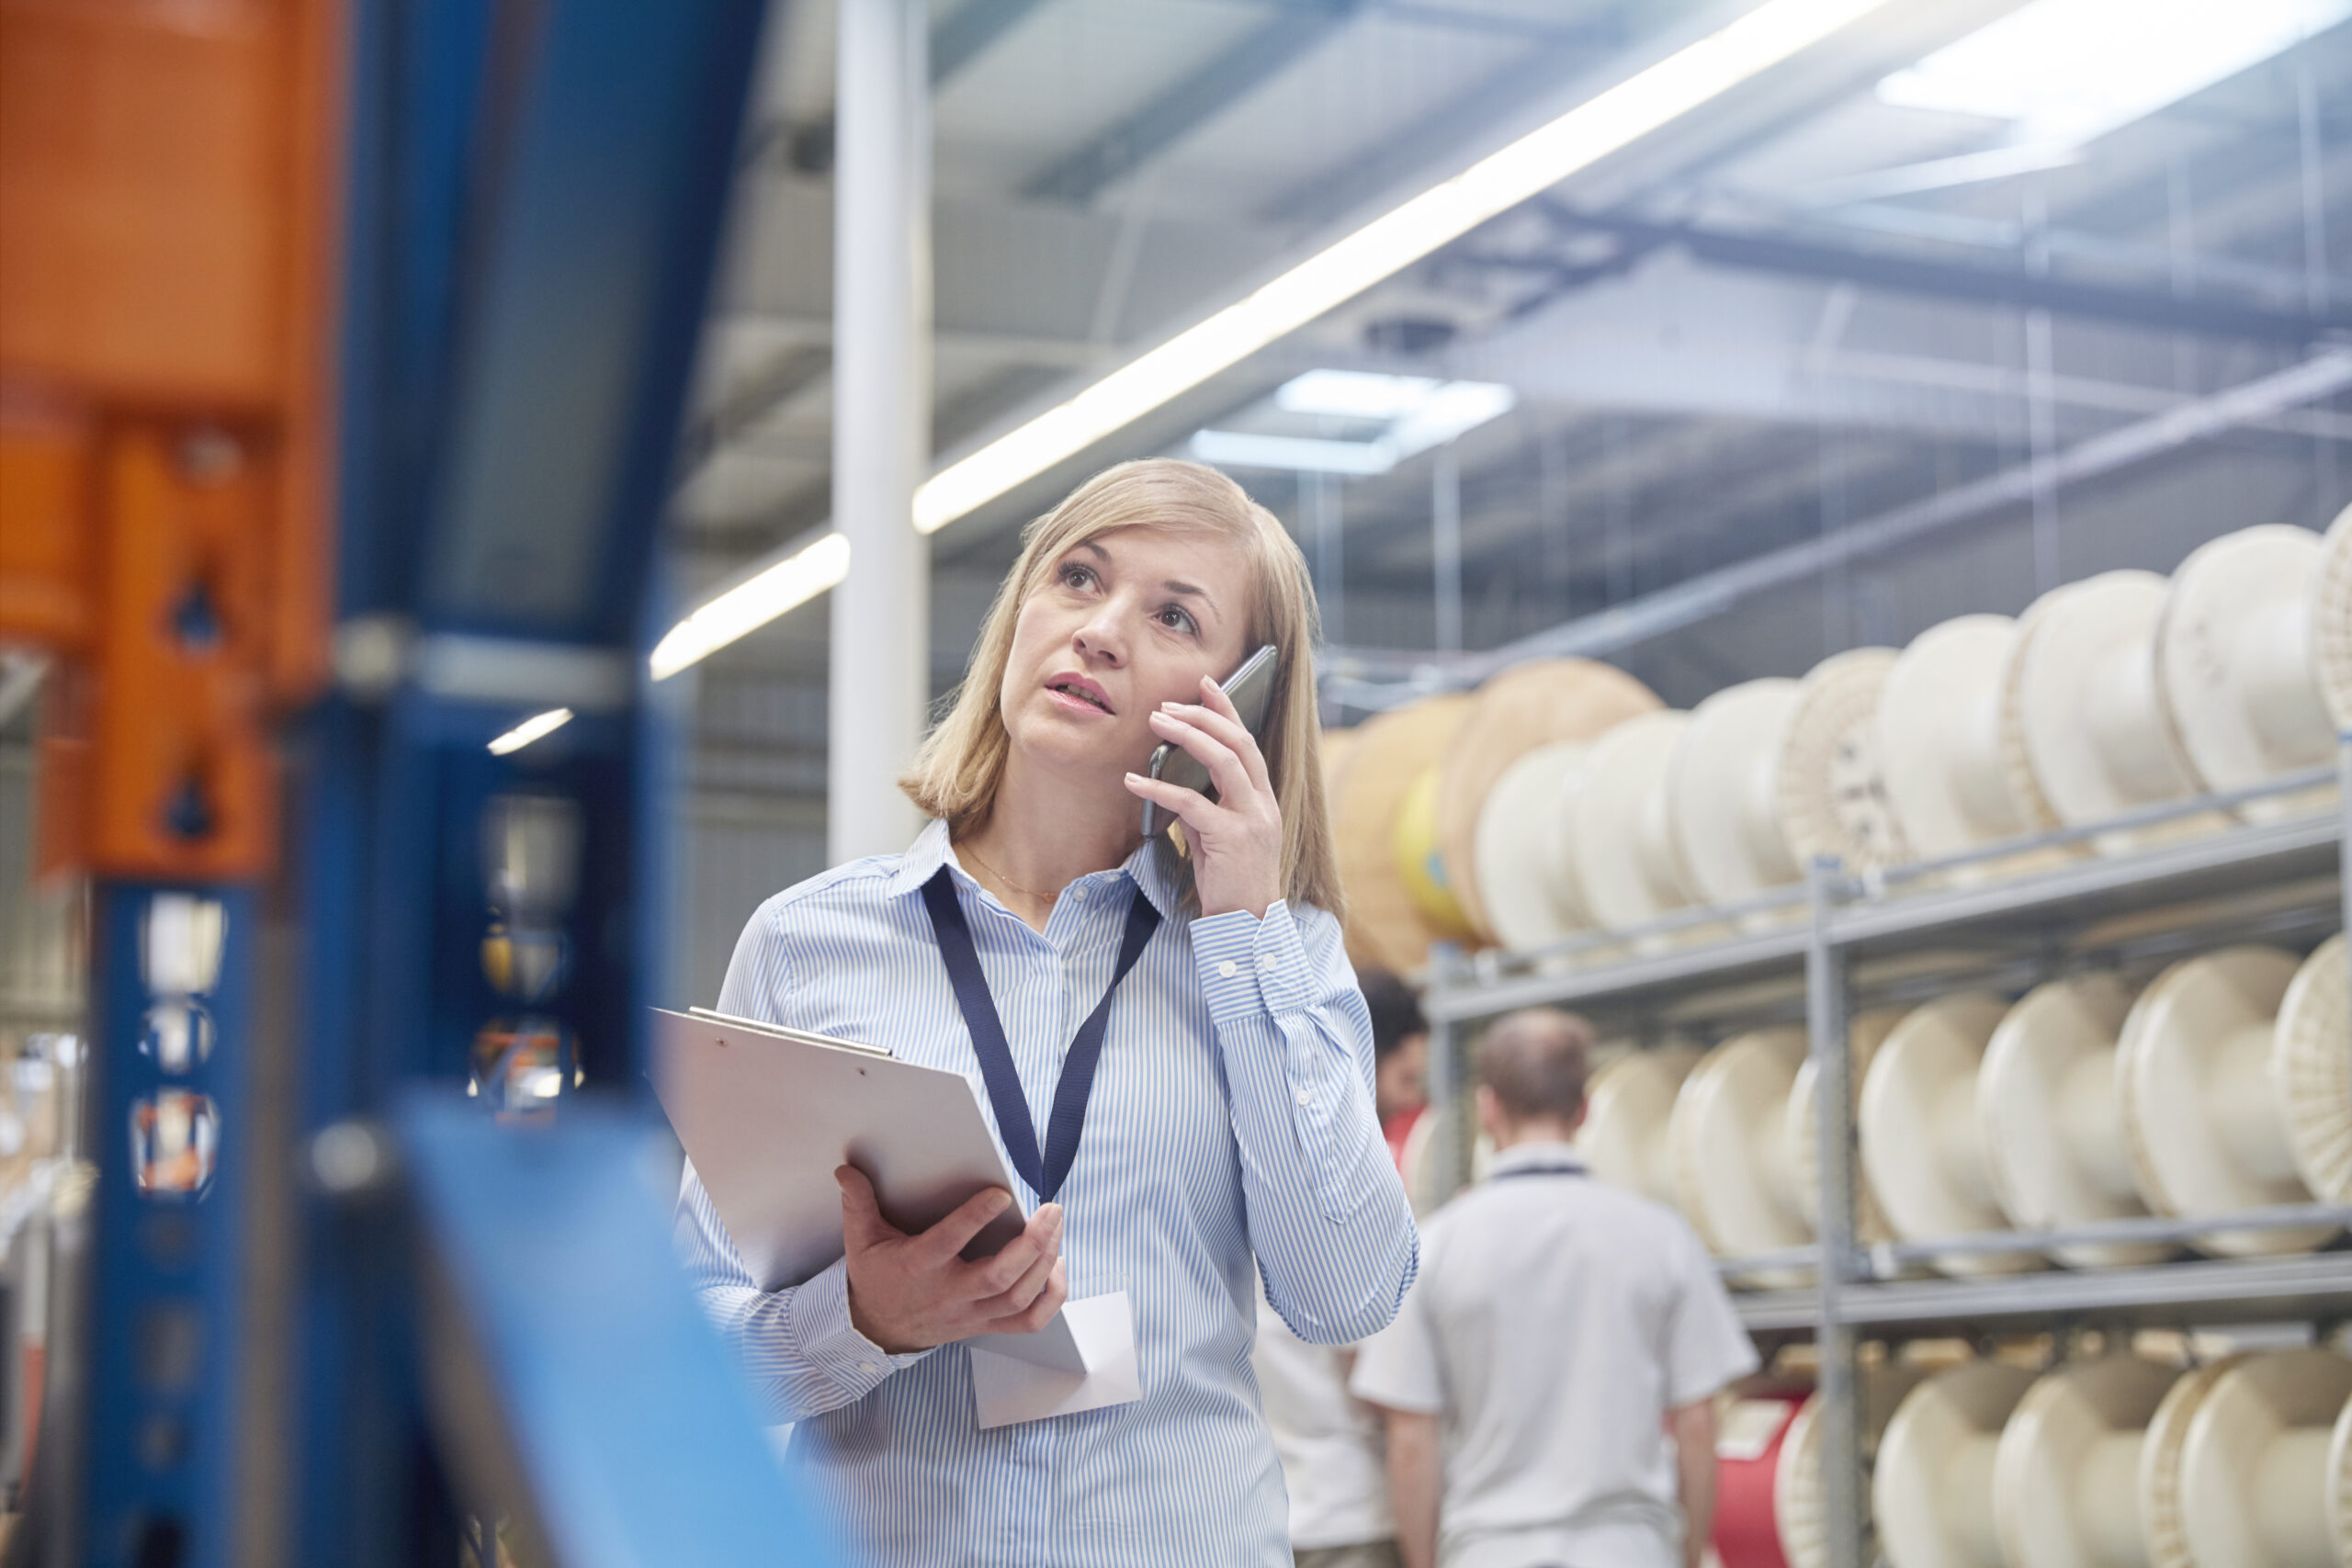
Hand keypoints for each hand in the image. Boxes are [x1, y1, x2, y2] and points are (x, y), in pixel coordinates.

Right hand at [836, 1167, 1068, 1353]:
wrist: (878, 1330)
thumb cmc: (876, 1279)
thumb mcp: (861, 1240)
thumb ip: (858, 1203)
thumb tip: (845, 1170)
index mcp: (917, 1267)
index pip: (948, 1242)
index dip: (975, 1218)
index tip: (1000, 1192)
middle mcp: (949, 1293)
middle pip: (998, 1276)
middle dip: (1031, 1243)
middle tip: (1050, 1209)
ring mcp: (971, 1313)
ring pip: (1018, 1296)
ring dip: (1045, 1262)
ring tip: (1056, 1226)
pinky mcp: (986, 1325)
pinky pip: (1029, 1321)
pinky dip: (1051, 1298)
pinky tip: (1057, 1267)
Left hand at [1125, 674, 1282, 918]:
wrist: (1246, 924)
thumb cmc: (1230, 881)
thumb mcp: (1218, 835)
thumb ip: (1203, 806)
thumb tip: (1172, 780)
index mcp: (1262, 799)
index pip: (1247, 742)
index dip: (1227, 710)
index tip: (1206, 684)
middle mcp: (1262, 803)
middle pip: (1238, 743)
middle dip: (1203, 716)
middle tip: (1167, 705)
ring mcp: (1251, 819)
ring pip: (1224, 761)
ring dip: (1187, 737)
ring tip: (1156, 722)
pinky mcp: (1232, 838)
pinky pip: (1192, 803)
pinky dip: (1160, 789)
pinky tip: (1134, 782)